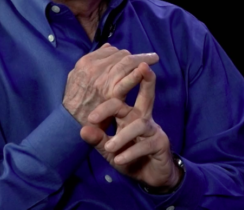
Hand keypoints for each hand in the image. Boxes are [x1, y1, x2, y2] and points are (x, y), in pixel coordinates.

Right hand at [63, 44, 159, 126]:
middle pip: (121, 55)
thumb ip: (91, 62)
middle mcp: (94, 67)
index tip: (130, 57)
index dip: (122, 53)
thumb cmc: (74, 100)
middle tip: (147, 58)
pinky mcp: (111, 94)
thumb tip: (107, 47)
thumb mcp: (75, 76)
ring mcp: (103, 80)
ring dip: (142, 60)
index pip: (110, 50)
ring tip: (153, 59)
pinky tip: (147, 70)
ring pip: (127, 63)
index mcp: (86, 62)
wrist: (70, 122)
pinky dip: (138, 74)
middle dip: (134, 56)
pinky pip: (128, 80)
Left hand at [80, 63, 180, 189]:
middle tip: (142, 69)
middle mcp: (143, 118)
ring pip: (140, 124)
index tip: (90, 118)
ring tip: (110, 147)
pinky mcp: (160, 143)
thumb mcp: (109, 149)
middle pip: (146, 96)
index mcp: (129, 115)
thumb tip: (82, 129)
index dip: (106, 107)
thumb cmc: (128, 156)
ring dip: (123, 136)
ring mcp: (153, 130)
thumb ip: (98, 139)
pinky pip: (146, 145)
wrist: (150, 175)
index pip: (119, 101)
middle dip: (145, 81)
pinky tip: (119, 160)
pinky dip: (131, 152)